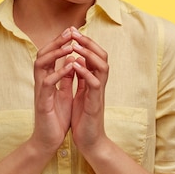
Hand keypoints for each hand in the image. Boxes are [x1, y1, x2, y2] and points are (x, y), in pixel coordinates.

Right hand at [30, 28, 76, 154]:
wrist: (49, 141)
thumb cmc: (56, 117)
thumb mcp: (63, 93)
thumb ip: (65, 78)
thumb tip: (72, 61)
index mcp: (47, 79)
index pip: (50, 55)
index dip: (59, 42)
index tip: (72, 31)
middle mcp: (41, 82)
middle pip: (42, 54)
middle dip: (56, 42)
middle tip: (70, 32)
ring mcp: (40, 91)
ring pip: (41, 64)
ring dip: (56, 54)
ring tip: (70, 46)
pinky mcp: (42, 102)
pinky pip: (47, 84)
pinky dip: (58, 73)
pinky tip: (70, 67)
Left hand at [68, 27, 109, 150]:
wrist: (90, 142)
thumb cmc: (84, 118)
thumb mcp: (80, 93)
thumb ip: (80, 78)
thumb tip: (77, 60)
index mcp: (93, 81)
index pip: (94, 55)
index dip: (85, 42)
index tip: (72, 31)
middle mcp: (99, 84)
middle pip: (101, 56)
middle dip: (88, 42)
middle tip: (74, 32)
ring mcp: (99, 93)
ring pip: (102, 67)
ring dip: (89, 54)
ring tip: (76, 46)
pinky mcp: (95, 104)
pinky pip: (95, 84)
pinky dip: (86, 73)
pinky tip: (76, 66)